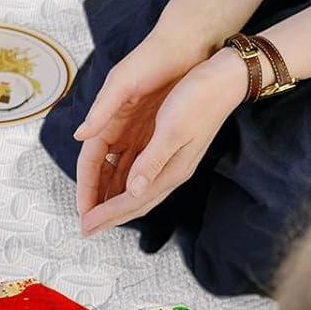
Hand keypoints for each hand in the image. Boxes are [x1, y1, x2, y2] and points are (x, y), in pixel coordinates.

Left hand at [79, 51, 247, 235]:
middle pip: (133, 201)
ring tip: (94, 209)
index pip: (130, 200)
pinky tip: (115, 180)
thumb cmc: (199, 101)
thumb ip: (152, 161)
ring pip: (136, 189)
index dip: (106, 213)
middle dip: (108, 214)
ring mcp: (171, 160)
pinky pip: (141, 173)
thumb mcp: (172, 129)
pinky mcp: (170, 148)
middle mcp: (170, 170)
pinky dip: (124, 181)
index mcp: (170, 169)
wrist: (225, 81)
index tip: (85, 225)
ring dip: (114, 200)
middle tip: (85, 227)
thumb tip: (132, 189)